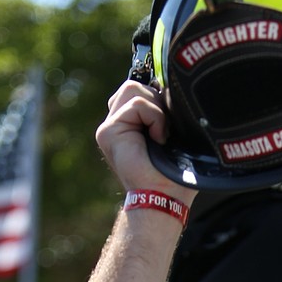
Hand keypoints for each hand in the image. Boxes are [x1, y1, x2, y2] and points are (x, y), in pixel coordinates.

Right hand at [96, 81, 195, 204]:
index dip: (157, 96)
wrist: (164, 196)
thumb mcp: (173, 134)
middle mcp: (116, 123)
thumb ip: (167, 110)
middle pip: (135, 85)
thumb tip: (174, 86)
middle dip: (157, 102)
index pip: (139, 90)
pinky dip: (154, 118)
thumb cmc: (174, 173)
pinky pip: (137, 104)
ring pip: (133, 89)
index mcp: (129, 124)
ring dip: (156, 110)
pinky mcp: (108, 131)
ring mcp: (109, 127)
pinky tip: (158, 138)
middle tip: (166, 130)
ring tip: (161, 135)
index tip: (170, 117)